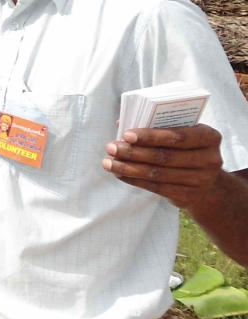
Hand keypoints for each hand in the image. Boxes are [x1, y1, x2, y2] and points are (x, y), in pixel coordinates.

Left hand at [103, 124, 225, 209]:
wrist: (208, 184)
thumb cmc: (187, 150)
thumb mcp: (183, 135)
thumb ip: (159, 127)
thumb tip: (122, 122)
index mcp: (209, 137)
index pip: (177, 136)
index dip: (150, 136)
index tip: (126, 134)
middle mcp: (209, 159)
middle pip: (164, 156)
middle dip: (133, 152)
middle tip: (111, 147)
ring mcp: (201, 180)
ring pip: (157, 173)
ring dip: (129, 167)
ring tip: (108, 162)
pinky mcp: (188, 196)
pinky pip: (156, 187)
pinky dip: (134, 180)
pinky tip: (119, 174)